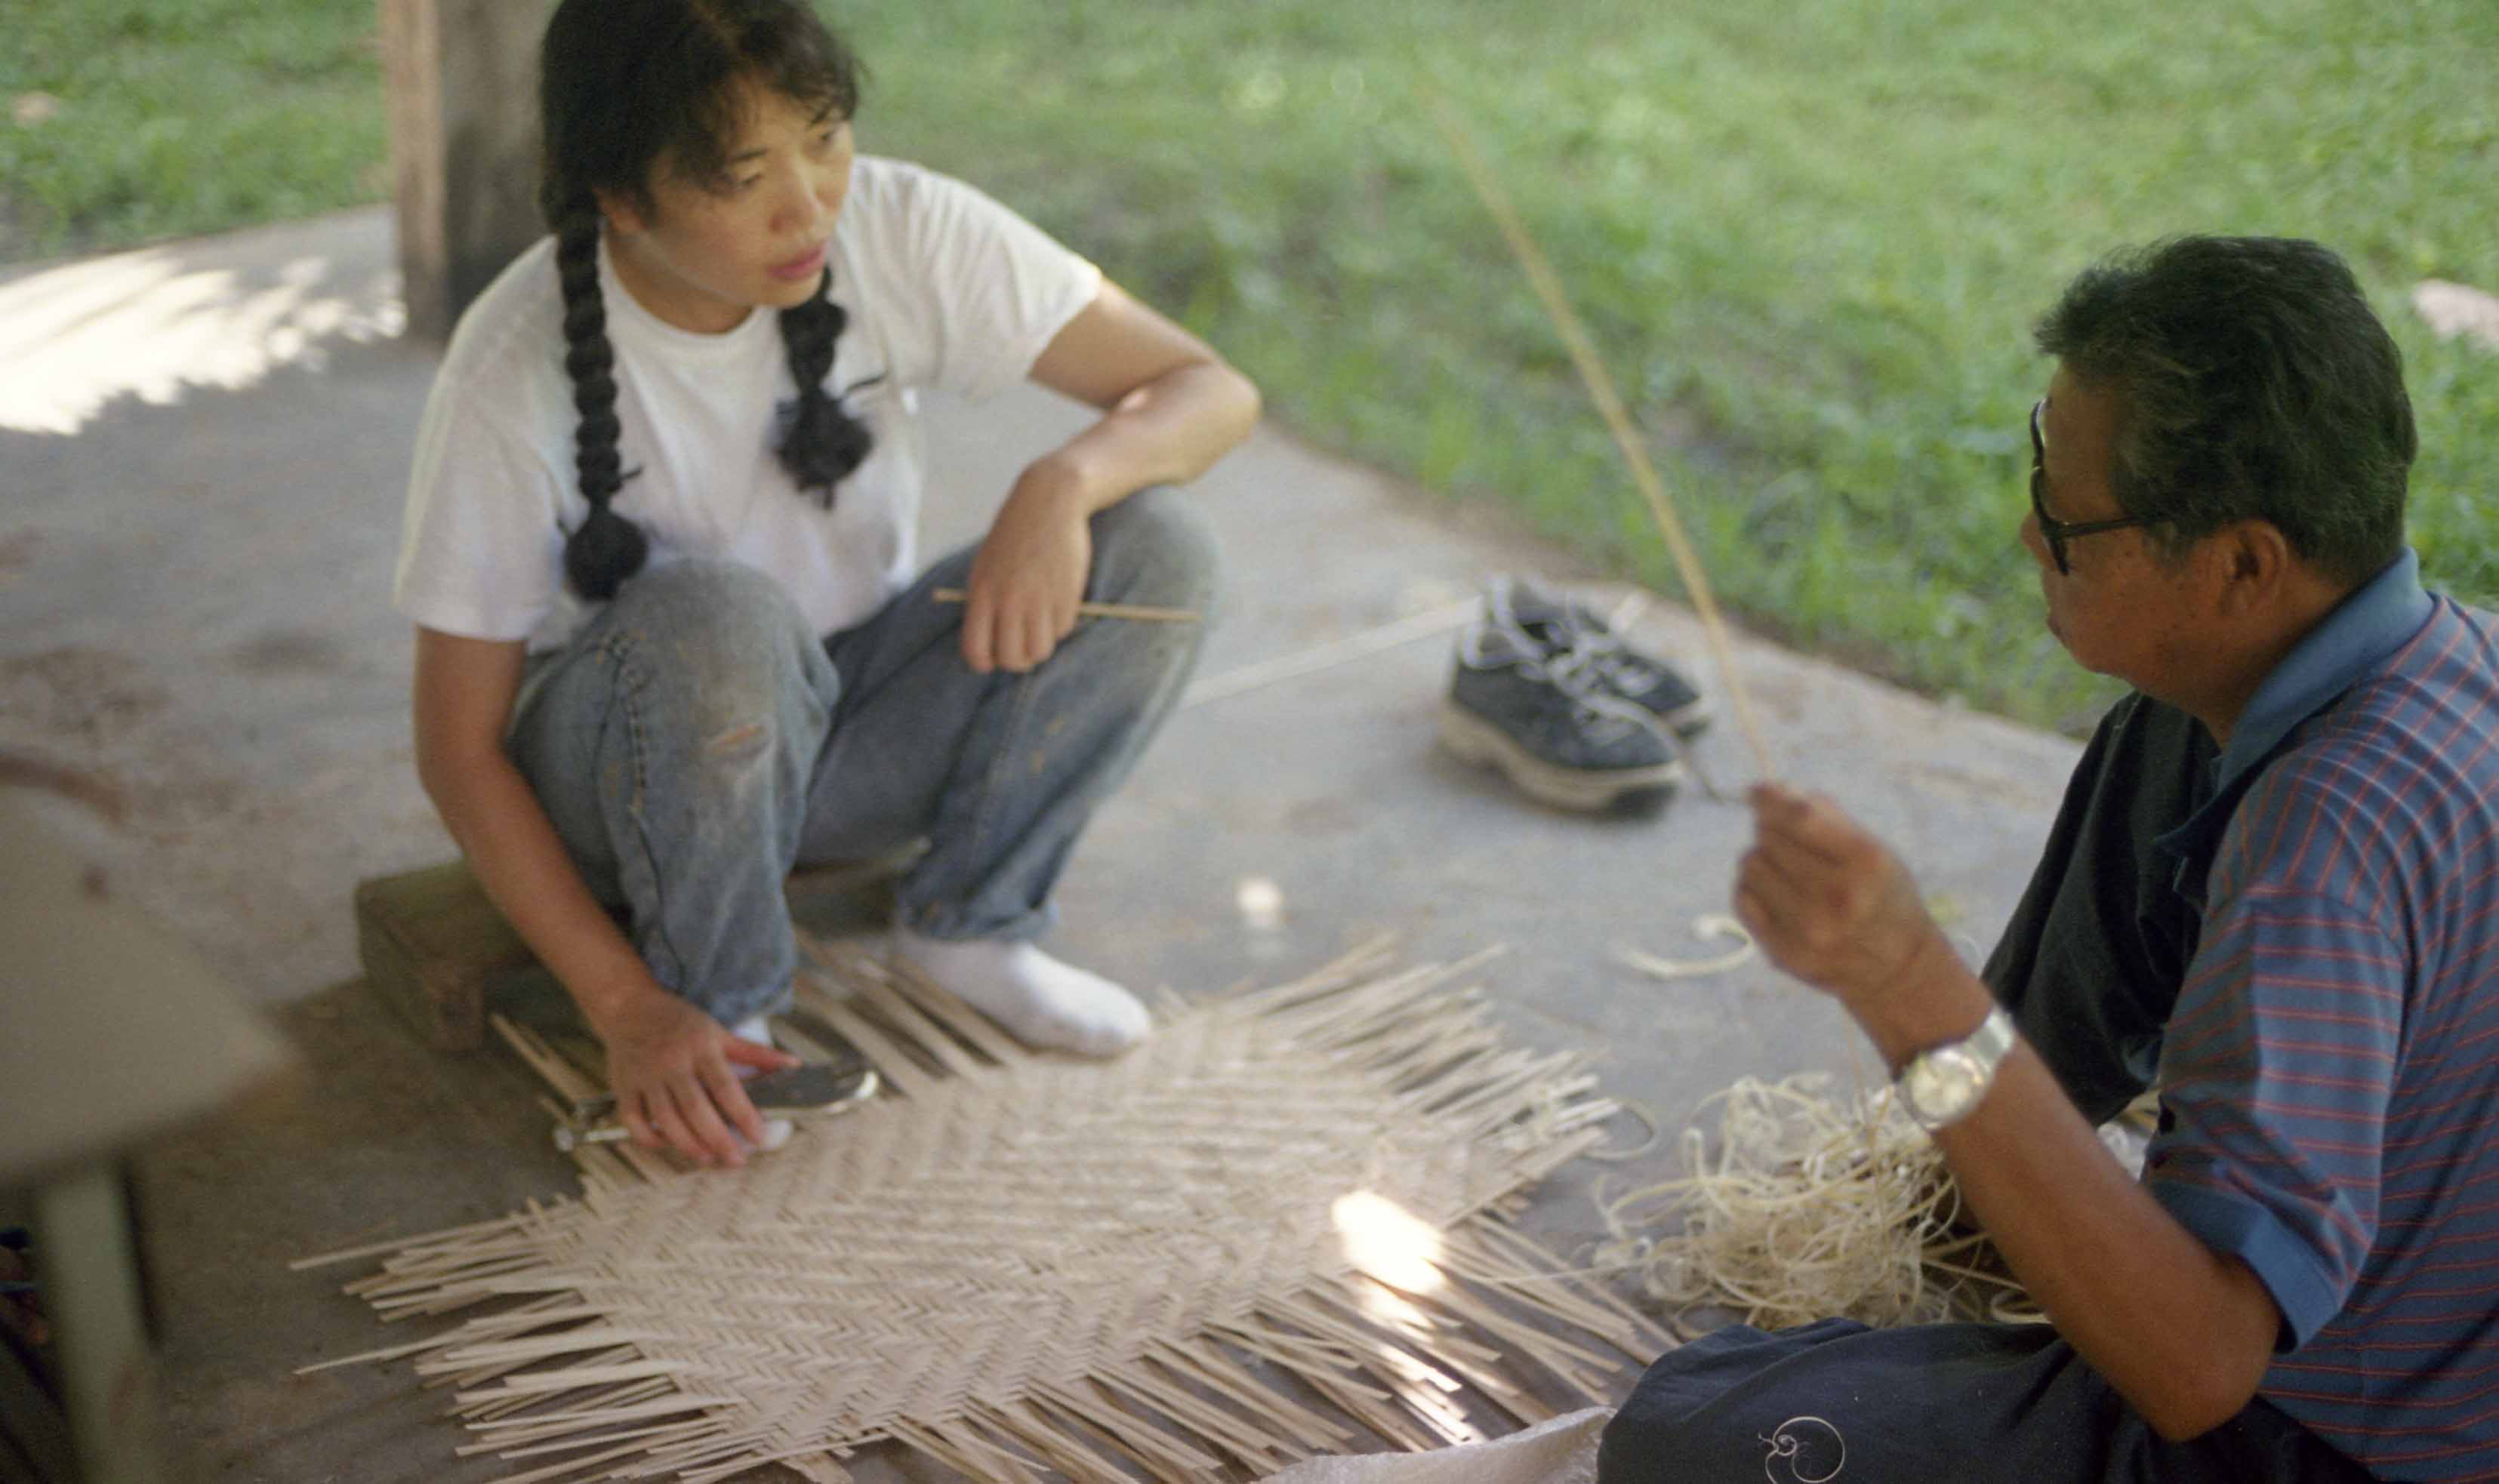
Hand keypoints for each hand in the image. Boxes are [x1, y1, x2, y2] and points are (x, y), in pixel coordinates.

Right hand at [585, 987, 797, 1167]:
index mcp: (700, 1047)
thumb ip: (754, 1053)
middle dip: (717, 1138)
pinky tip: (668, 1146)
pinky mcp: (624, 1087)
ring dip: (686, 1144)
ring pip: (665, 1119)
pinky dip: (649, 1138)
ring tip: (707, 1158)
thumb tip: (792, 1065)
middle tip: (736, 1160)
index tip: (758, 1137)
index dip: (743, 1114)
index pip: (725, 1086)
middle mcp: (672, 1063)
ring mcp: (645, 1077)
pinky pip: (633, 1120)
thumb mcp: (718, 1031)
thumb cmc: (680, 1022)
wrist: (630, 1006)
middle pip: (695, 1108)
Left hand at [960, 461, 1092, 672]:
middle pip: (1012, 659)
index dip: (984, 663)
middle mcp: (1009, 600)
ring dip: (1040, 645)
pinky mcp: (1067, 596)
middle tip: (1021, 647)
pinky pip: (1063, 630)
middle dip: (1017, 660)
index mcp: (982, 593)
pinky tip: (1056, 601)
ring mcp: (1040, 599)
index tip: (992, 659)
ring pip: (1040, 651)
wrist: (1049, 502)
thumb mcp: (985, 566)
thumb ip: (984, 603)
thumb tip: (988, 644)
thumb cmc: (1013, 536)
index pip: (976, 650)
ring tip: (1040, 626)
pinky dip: (1059, 624)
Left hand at [1733, 783, 1958, 1020]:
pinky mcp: (1784, 953)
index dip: (1770, 798)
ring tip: (1788, 873)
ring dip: (1762, 859)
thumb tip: (1763, 791)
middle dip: (1774, 831)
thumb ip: (1822, 813)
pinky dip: (1752, 888)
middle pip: (1769, 837)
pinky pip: (1742, 897)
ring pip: (1750, 863)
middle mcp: (1838, 898)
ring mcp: (1809, 930)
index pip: (1799, 817)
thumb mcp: (1871, 846)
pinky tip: (1777, 895)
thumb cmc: (1879, 892)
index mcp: (1867, 863)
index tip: (1756, 792)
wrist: (1895, 967)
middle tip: (1793, 845)